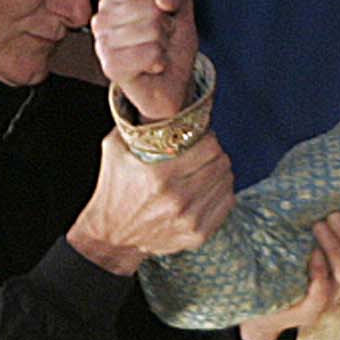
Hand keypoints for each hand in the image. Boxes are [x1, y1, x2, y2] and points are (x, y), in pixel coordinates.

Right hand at [68, 132, 235, 272]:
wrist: (112, 237)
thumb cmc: (113, 190)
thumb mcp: (114, 151)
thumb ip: (133, 125)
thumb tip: (151, 102)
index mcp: (159, 175)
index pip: (208, 147)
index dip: (207, 138)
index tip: (200, 137)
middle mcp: (178, 198)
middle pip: (221, 163)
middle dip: (215, 153)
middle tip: (204, 151)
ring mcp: (190, 219)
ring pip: (227, 182)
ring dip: (219, 171)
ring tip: (205, 169)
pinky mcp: (198, 234)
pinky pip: (227, 203)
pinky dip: (221, 192)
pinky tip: (207, 188)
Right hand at [92, 0, 198, 118]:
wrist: (172, 82)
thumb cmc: (169, 44)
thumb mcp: (180, 10)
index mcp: (112, 0)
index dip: (166, 4)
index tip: (162, 18)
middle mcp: (101, 20)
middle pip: (152, 9)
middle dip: (166, 27)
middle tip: (160, 41)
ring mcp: (103, 44)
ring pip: (153, 30)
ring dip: (164, 45)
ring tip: (156, 54)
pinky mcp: (111, 67)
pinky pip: (150, 53)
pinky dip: (160, 60)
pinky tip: (153, 66)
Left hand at [238, 213, 339, 339]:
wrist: (261, 303)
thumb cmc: (287, 261)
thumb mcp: (311, 238)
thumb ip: (327, 220)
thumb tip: (330, 180)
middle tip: (334, 216)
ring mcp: (331, 302)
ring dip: (336, 247)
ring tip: (318, 226)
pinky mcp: (310, 312)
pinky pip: (323, 293)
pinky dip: (320, 271)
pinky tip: (311, 254)